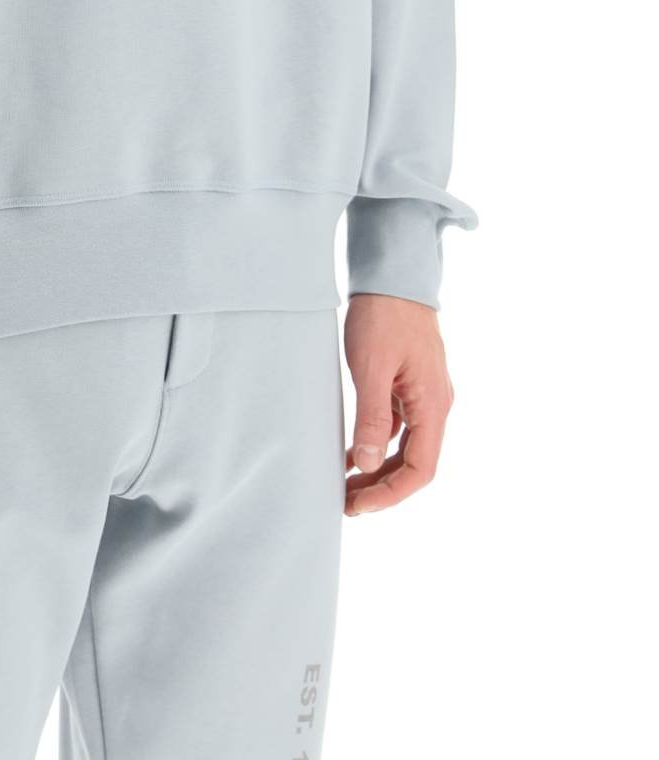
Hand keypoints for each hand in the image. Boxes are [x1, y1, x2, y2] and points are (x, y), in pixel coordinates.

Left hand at [342, 294, 453, 515]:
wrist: (393, 272)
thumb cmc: (383, 314)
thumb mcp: (371, 366)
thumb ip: (372, 416)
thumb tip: (369, 464)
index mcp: (433, 405)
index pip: (420, 469)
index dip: (391, 494)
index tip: (359, 506)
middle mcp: (434, 404)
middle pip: (413, 463)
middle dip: (382, 488)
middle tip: (345, 503)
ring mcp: (422, 395)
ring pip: (404, 447)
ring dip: (377, 469)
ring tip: (344, 484)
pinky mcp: (409, 384)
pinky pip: (396, 426)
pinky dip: (375, 443)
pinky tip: (350, 452)